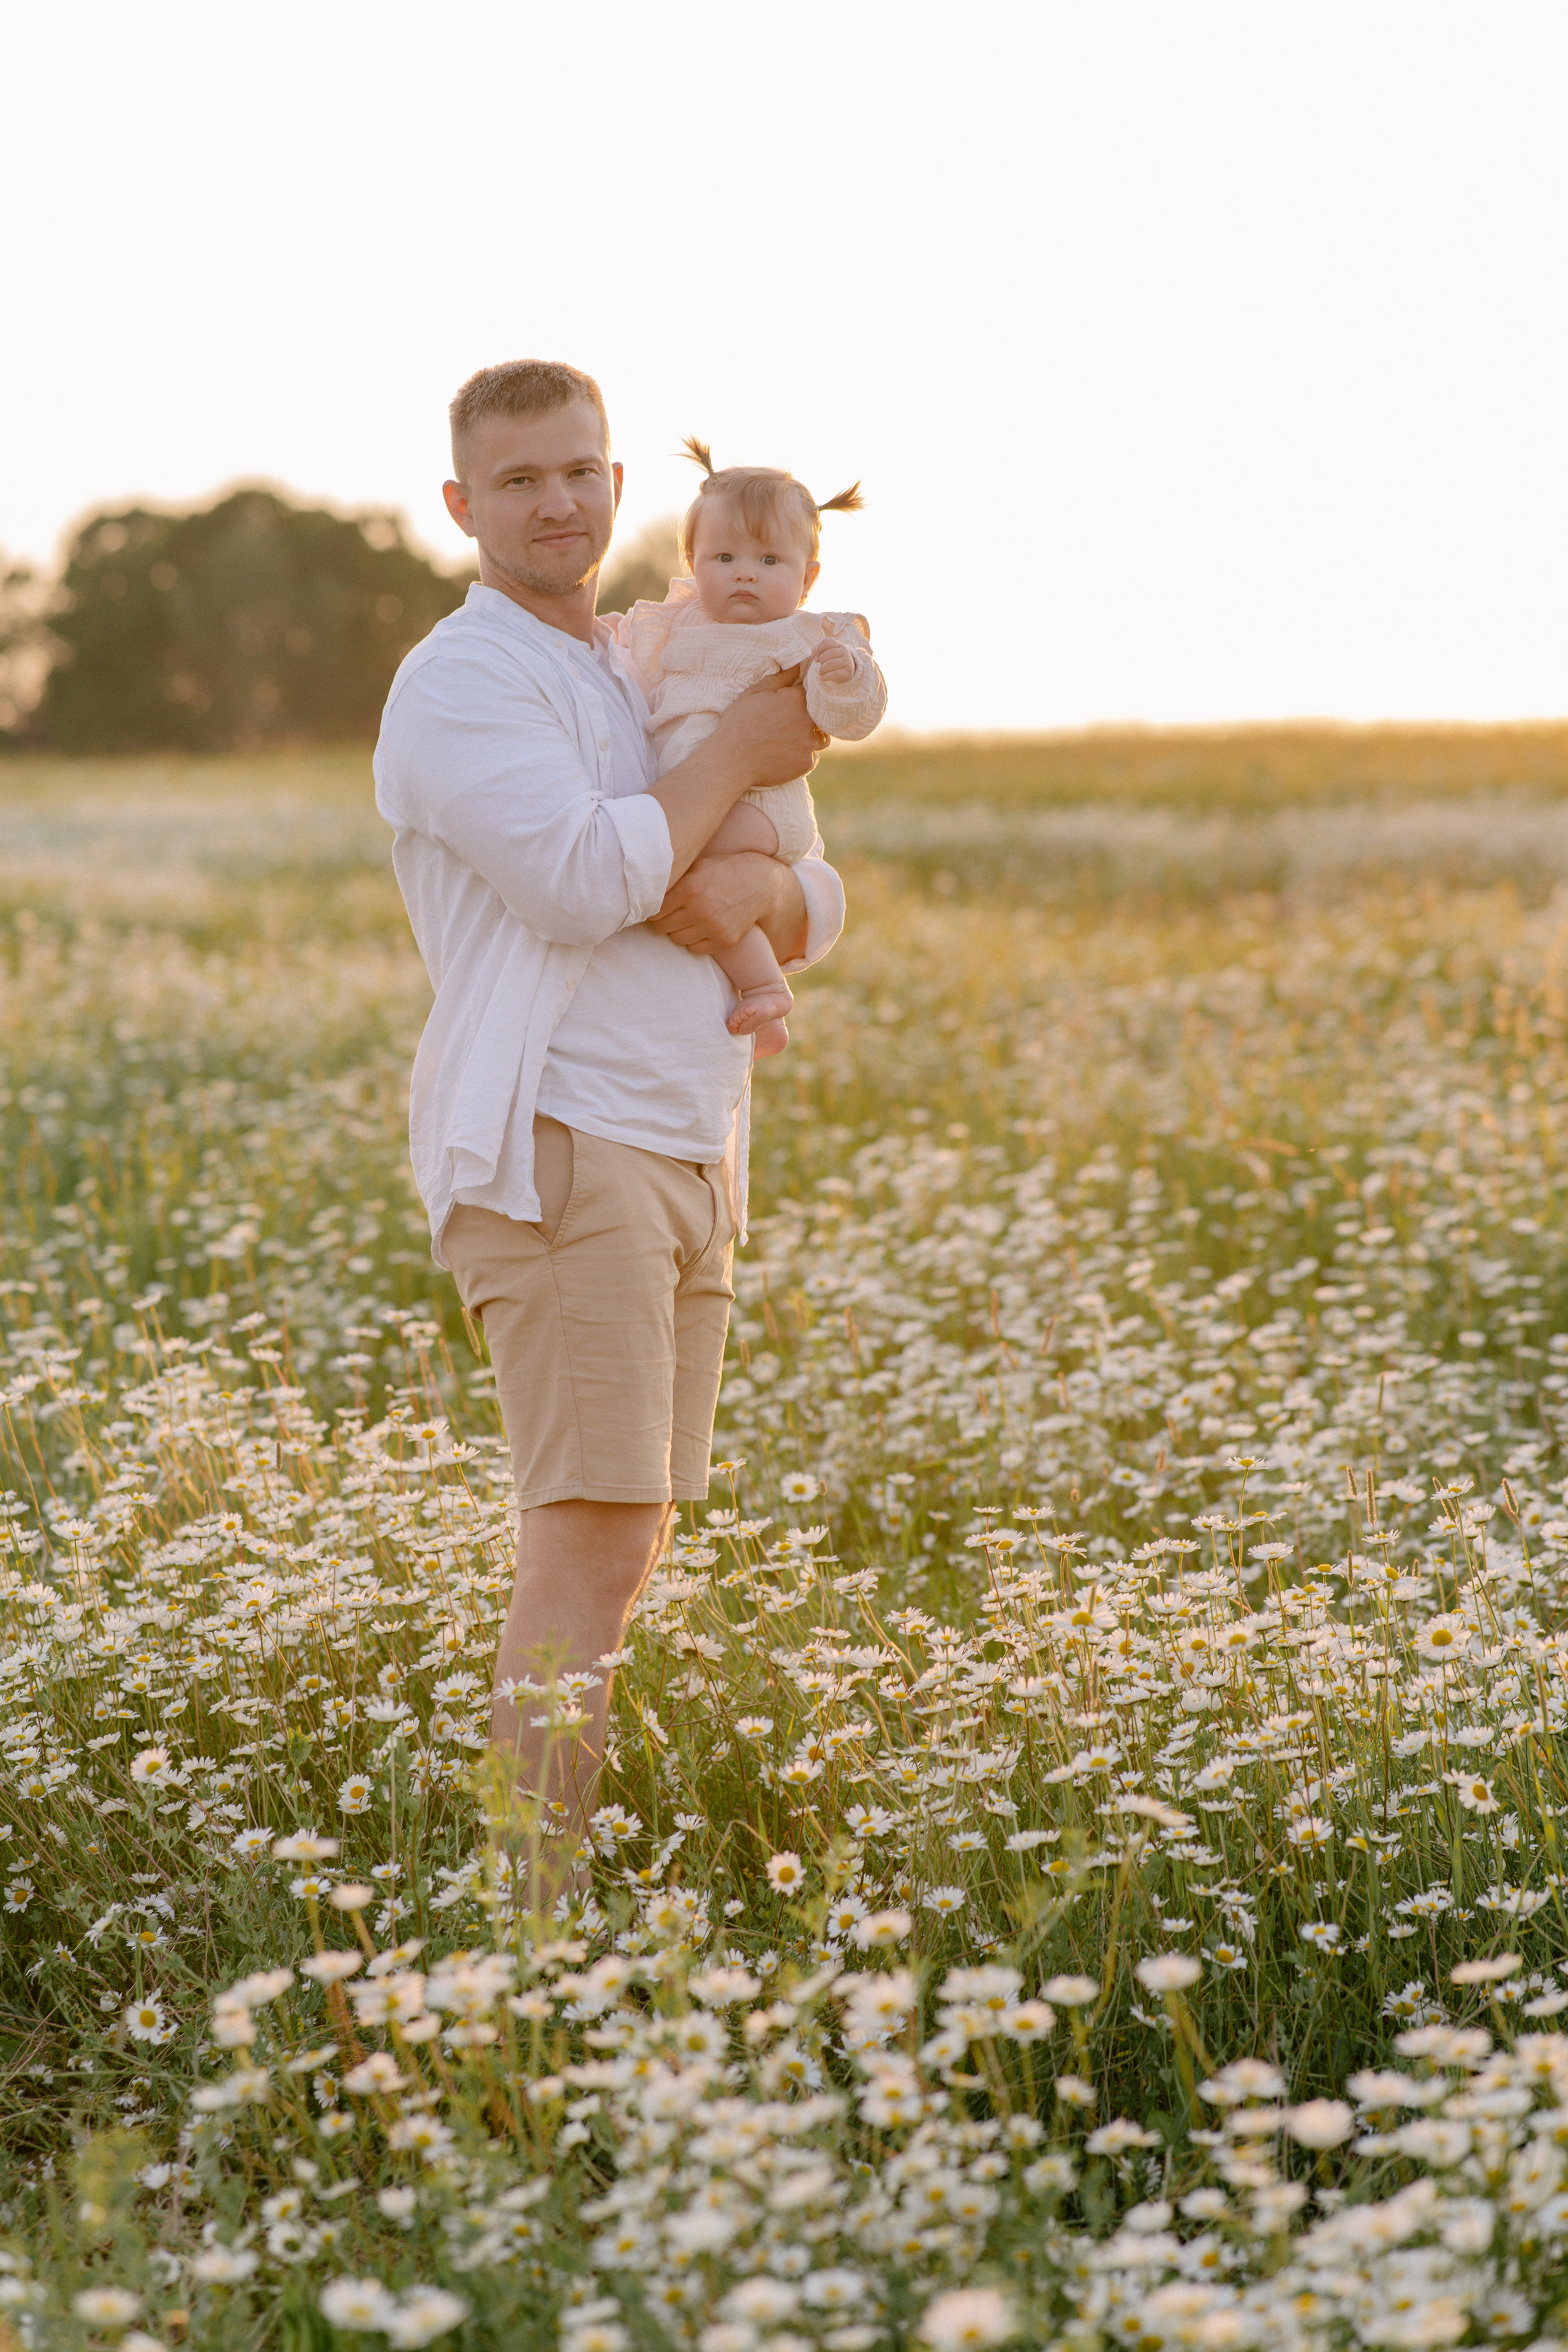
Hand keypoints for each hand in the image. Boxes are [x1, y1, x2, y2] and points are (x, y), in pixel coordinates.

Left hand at [648, 851, 805, 959]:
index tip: (653, 907)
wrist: (762, 883)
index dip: (652, 909)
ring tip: (686, 919)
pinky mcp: (725, 940)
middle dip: (663, 920)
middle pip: (663, 927)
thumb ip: (675, 881)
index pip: (655, 910)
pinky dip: (693, 940)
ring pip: (677, 939)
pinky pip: (695, 949)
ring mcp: (714, 927)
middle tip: (670, 913)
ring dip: (678, 931)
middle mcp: (700, 910)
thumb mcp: (698, 867)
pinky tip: (699, 928)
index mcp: (690, 888)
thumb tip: (647, 893)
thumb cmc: (725, 871)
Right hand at [713, 663, 827, 784]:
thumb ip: (781, 677)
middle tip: (788, 724)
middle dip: (809, 717)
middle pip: (820, 715)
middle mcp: (808, 721)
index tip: (789, 704)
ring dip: (810, 737)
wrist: (732, 761)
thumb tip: (800, 663)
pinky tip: (785, 755)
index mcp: (797, 699)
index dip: (801, 698)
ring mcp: (809, 744)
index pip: (812, 692)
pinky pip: (813, 757)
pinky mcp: (806, 763)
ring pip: (820, 738)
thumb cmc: (739, 723)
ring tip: (789, 739)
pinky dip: (802, 756)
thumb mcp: (755, 693)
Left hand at [810, 633, 856, 685]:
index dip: (818, 650)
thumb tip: (816, 659)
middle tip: (822, 665)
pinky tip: (822, 678)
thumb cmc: (832, 659)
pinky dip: (825, 677)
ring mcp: (847, 661)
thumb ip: (816, 650)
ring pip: (830, 664)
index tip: (817, 658)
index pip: (826, 642)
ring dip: (822, 670)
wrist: (846, 670)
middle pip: (826, 654)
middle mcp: (844, 651)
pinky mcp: (848, 672)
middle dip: (821, 661)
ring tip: (821, 673)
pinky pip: (835, 674)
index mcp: (838, 644)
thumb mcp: (825, 652)